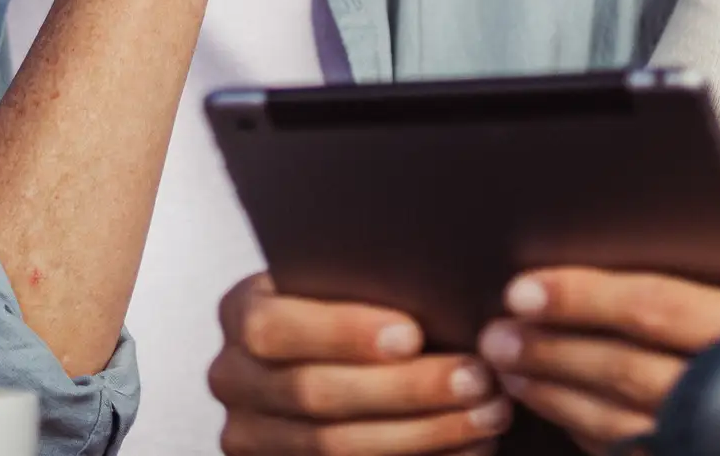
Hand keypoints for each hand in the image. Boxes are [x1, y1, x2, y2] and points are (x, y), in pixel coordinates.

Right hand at [211, 273, 512, 453]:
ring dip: (424, 433)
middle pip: (315, 394)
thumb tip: (433, 280)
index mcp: (241, 315)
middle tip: (476, 378)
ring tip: (485, 414)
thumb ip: (354, 283)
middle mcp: (234, 378)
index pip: (277, 327)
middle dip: (406, 389)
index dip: (343, 332)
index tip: (413, 334)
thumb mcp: (326, 285)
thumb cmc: (334, 308)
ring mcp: (250, 437)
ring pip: (335, 447)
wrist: (316, 363)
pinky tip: (465, 446)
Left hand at [477, 173, 719, 453]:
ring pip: (630, 426)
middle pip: (629, 373)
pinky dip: (598, 437)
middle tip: (493, 327)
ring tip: (508, 364)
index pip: (666, 313)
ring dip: (562, 397)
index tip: (528, 282)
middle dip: (553, 349)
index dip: (590, 296)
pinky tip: (561, 411)